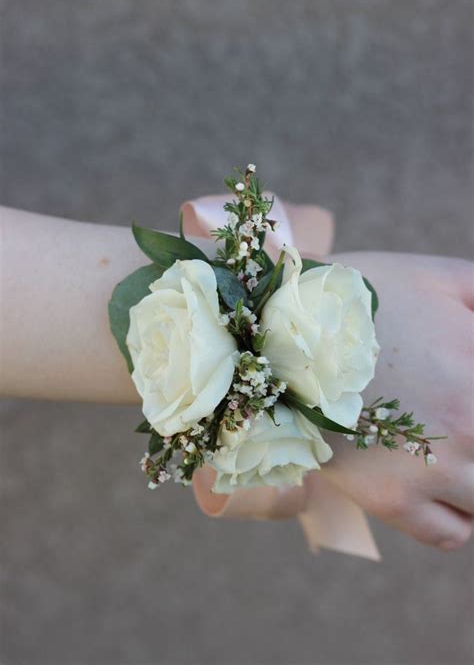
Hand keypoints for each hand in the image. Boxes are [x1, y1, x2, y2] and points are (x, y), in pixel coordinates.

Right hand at [321, 251, 473, 550]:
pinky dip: (460, 516)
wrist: (283, 332)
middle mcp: (468, 427)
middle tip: (458, 413)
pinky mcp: (389, 500)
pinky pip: (451, 533)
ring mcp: (430, 470)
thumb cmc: (365, 297)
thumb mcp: (443, 277)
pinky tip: (446, 484)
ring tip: (457, 448)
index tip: (467, 381)